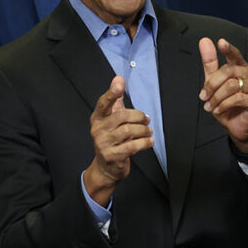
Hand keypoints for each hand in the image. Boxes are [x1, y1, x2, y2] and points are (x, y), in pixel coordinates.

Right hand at [83, 75, 153, 205]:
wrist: (106, 168)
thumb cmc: (112, 139)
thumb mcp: (112, 120)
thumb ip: (116, 101)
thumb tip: (118, 79)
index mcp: (97, 118)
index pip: (103, 103)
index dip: (112, 92)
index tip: (119, 82)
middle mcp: (97, 130)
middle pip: (121, 116)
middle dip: (138, 116)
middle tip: (147, 119)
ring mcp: (103, 144)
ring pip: (128, 131)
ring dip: (143, 130)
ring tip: (149, 131)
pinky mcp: (112, 156)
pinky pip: (132, 146)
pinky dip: (144, 142)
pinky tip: (149, 141)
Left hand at [198, 38, 247, 152]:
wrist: (237, 127)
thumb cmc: (226, 105)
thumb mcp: (214, 84)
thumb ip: (210, 64)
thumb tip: (204, 41)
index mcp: (241, 68)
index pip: (236, 56)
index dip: (229, 49)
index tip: (221, 42)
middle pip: (229, 71)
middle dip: (212, 84)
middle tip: (203, 97)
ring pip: (232, 85)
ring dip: (216, 97)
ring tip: (210, 106)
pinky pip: (238, 98)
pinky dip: (224, 105)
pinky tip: (219, 110)